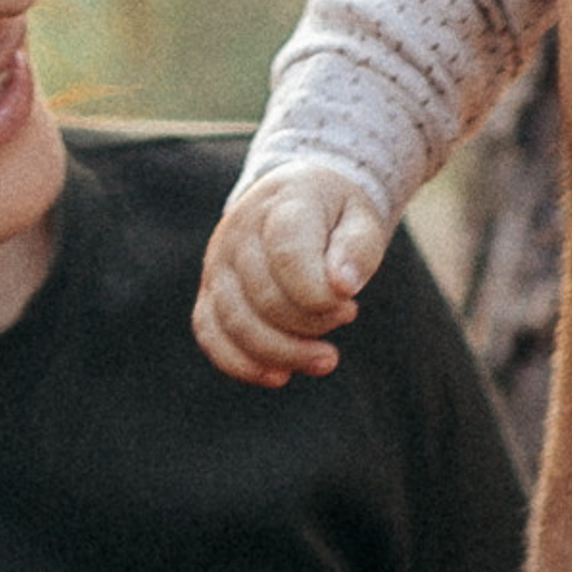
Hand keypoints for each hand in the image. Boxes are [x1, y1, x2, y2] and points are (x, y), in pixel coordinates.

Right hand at [192, 167, 391, 386]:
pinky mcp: (210, 288)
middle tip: (347, 318)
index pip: (288, 256)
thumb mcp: (362, 218)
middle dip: (310, 325)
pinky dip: (241, 363)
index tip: (350, 307)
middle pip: (264, 297)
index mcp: (283, 204)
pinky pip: (210, 332)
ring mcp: (218, 260)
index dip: (318, 295)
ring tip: (326, 359)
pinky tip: (279, 375)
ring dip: (282, 353)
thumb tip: (343, 285)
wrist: (296, 196)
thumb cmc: (336, 214)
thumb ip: (359, 248)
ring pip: (236, 322)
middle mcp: (240, 231)